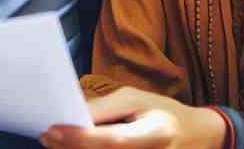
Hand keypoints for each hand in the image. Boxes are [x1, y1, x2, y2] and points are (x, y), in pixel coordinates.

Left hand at [39, 86, 225, 148]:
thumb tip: (73, 114)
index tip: (50, 130)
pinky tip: (77, 148)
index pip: (112, 141)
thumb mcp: (136, 99)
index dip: (79, 138)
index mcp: (155, 133)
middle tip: (47, 136)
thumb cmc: (162, 111)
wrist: (195, 138)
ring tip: (59, 142)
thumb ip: (106, 108)